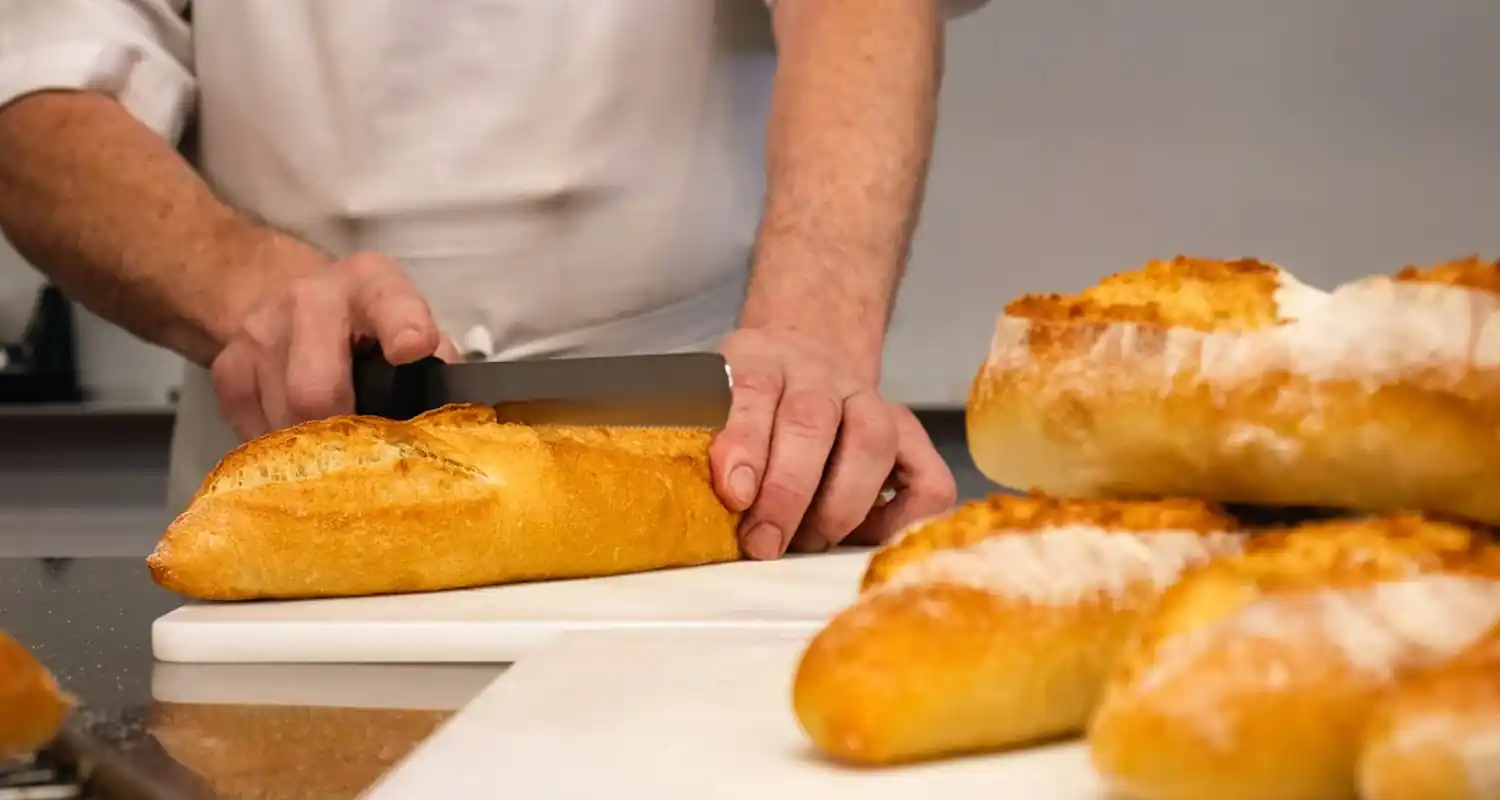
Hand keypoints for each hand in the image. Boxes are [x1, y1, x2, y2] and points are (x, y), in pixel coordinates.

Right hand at [210, 252, 459, 440]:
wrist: (285, 295)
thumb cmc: (369, 325)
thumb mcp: (408, 325)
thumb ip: (434, 364)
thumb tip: (445, 424)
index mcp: (373, 284)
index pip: (389, 303)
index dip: (403, 327)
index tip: (412, 350)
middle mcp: (310, 299)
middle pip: (317, 388)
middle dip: (343, 434)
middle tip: (366, 457)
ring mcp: (260, 332)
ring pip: (284, 419)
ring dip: (315, 449)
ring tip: (338, 454)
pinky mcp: (226, 366)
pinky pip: (252, 428)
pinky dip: (281, 449)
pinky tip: (301, 443)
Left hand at [710, 327, 957, 559]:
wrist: (805, 345)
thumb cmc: (748, 396)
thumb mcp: (712, 395)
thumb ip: (706, 437)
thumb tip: (693, 506)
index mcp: (761, 360)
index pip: (752, 392)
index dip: (745, 443)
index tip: (734, 493)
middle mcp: (819, 374)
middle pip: (811, 423)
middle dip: (787, 492)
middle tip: (764, 543)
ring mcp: (870, 401)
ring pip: (871, 443)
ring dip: (839, 505)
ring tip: (810, 542)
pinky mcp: (907, 432)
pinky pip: (927, 476)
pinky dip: (905, 515)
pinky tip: (868, 534)